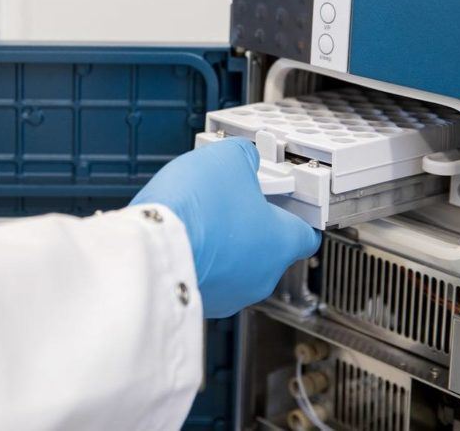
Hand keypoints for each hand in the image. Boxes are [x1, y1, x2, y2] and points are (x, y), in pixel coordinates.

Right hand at [130, 138, 319, 317]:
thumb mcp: (227, 158)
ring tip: (202, 218)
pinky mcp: (201, 302)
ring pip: (237, 265)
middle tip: (232, 200)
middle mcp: (262, 277)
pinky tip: (185, 238)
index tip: (285, 199)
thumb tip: (243, 158)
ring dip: (224, 243)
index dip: (296, 212)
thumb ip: (244, 157)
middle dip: (251, 223)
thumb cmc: (195, 210)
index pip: (307, 233)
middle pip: (268, 247)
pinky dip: (200, 258)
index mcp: (281, 242)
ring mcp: (231, 294)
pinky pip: (208, 276)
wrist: (152, 247)